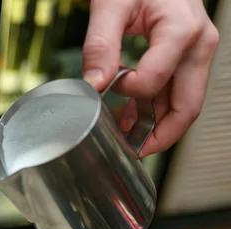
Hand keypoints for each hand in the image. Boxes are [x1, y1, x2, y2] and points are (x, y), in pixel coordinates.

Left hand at [82, 0, 218, 155]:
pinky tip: (130, 119)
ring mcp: (196, 53)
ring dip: (155, 127)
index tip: (105, 88)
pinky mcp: (187, 57)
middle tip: (128, 152)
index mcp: (181, 31)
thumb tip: (94, 86)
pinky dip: (155, 110)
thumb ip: (100, 45)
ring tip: (124, 139)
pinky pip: (176, 93)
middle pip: (186, 108)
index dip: (127, 92)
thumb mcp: (110, 5)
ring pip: (183, 105)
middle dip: (158, 137)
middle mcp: (198, 45)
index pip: (155, 81)